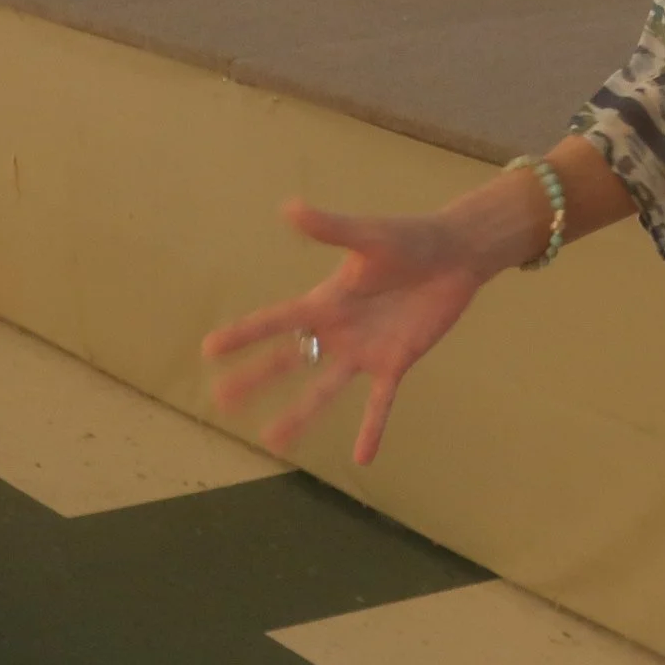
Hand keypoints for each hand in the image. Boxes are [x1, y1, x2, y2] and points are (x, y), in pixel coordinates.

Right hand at [201, 199, 486, 464]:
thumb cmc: (411, 239)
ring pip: (325, 389)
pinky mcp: (397, 362)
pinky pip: (380, 402)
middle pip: (290, 359)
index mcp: (327, 300)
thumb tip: (289, 207)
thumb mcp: (368, 236)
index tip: (208, 350)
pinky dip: (373, 428)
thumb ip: (330, 228)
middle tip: (221, 402)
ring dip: (300, 414)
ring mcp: (366, 350)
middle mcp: (340, 329)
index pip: (277, 321)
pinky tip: (364, 457)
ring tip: (273, 441)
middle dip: (255, 379)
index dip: (244, 335)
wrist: (456, 253)